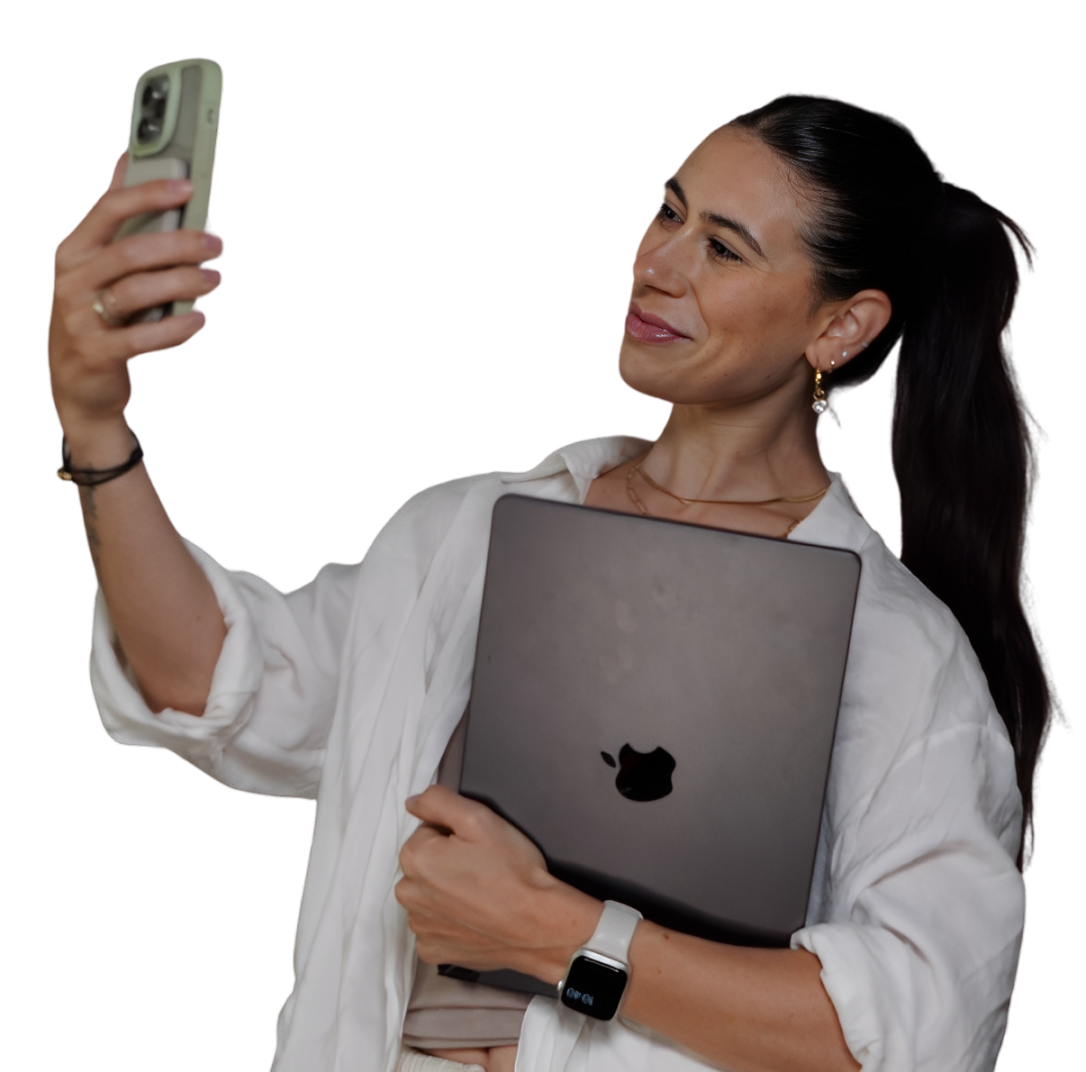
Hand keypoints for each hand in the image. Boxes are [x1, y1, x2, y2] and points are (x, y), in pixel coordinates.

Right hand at [48, 149, 224, 433]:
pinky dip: (176, 328)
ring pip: (139, 292)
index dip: (149, 194)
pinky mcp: (97, 352)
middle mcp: (71, 280)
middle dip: (180, 244)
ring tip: (213, 280)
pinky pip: (143, 336)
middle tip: (216, 244)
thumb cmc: (97, 315)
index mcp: (73, 250)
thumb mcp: (96, 267)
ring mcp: (80, 318)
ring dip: (184, 283)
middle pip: (131, 252)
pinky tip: (199, 320)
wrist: (79, 384)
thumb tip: (128, 158)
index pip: (108, 208)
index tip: (188, 187)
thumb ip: (115, 218)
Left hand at [396, 784, 599, 979]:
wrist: (538, 924)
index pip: (425, 832)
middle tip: (480, 868)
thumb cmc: (513, 872)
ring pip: (426, 895)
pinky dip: (449, 921)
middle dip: (445, 862)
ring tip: (479, 893)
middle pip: (422, 864)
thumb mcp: (480, 818)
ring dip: (445, 892)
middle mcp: (409, 894)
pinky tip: (473, 916)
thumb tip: (414, 802)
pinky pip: (433, 926)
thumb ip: (438, 801)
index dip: (452, 834)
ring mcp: (420, 926)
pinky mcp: (433, 950)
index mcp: (416, 858)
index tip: (475, 847)